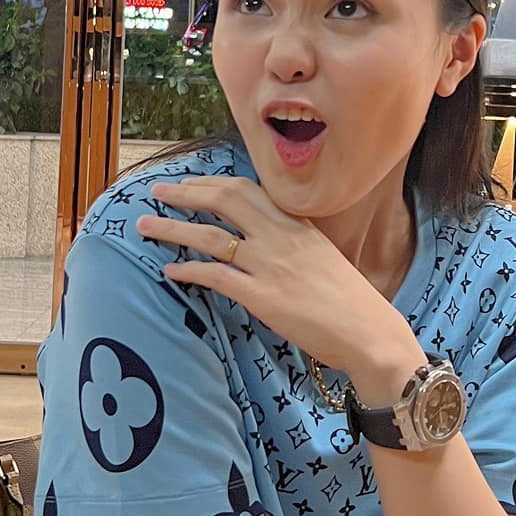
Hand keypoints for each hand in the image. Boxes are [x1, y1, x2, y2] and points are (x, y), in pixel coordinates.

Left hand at [138, 176, 420, 401]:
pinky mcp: (263, 297)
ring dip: (173, 228)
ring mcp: (271, 266)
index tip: (189, 182)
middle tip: (157, 192)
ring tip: (145, 226)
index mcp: (297, 225)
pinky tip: (170, 270)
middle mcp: (281, 238)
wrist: (370, 333)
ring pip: (211, 236)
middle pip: (224, 201)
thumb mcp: (323, 257)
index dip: (212, 183)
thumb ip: (293, 243)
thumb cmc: (350, 302)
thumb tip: (264, 240)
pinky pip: (216, 276)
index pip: (248, 189)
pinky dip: (189, 270)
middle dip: (185, 193)